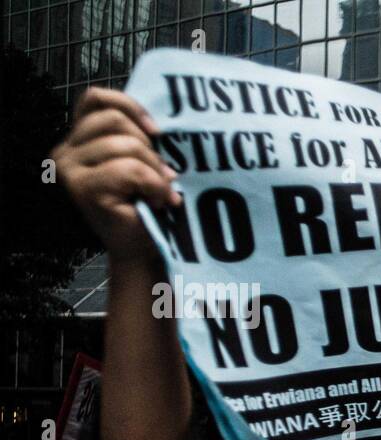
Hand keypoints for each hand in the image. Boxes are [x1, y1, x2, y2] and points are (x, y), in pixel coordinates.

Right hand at [53, 88, 178, 263]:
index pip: (96, 98)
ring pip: (127, 145)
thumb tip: (159, 123)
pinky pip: (131, 170)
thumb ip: (137, 136)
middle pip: (115, 120)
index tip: (157, 132)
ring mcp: (71, 170)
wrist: (142, 249)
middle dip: (150, 148)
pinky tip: (157, 201)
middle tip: (164, 176)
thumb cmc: (145, 205)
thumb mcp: (142, 161)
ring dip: (155, 171)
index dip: (130, 106)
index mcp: (79, 139)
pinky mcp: (84, 189)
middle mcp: (66, 151)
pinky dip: (154, 185)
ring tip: (161, 192)